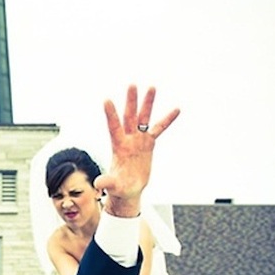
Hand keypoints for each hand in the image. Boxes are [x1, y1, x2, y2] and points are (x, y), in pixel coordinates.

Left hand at [95, 85, 179, 217]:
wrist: (128, 189)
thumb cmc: (119, 188)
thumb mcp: (113, 186)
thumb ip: (106, 183)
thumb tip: (98, 184)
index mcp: (118, 146)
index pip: (114, 127)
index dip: (111, 114)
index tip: (107, 100)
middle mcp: (128, 139)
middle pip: (129, 117)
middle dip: (131, 101)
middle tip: (132, 85)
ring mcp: (138, 140)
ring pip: (144, 118)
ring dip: (147, 103)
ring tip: (151, 87)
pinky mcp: (148, 143)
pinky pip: (159, 129)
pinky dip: (167, 119)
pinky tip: (176, 109)